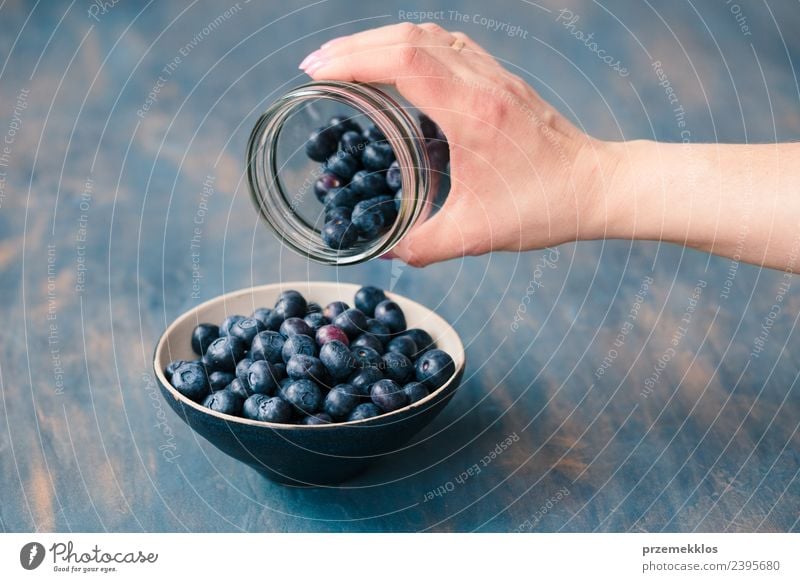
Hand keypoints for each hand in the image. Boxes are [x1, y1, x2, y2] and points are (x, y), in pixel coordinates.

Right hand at [300, 23, 612, 265]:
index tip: (316, 73)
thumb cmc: (542, 207)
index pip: (405, 60)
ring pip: (429, 33)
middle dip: (354, 46)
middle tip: (316, 66)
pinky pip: (448, 44)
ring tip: (346, 60)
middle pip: (409, 36)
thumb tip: (384, 253)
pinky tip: (396, 64)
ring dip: (381, 39)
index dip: (353, 59)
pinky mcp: (500, 80)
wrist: (596, 187)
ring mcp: (493, 75)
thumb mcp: (475, 234)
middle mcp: (482, 82)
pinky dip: (411, 44)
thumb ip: (423, 246)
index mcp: (473, 113)